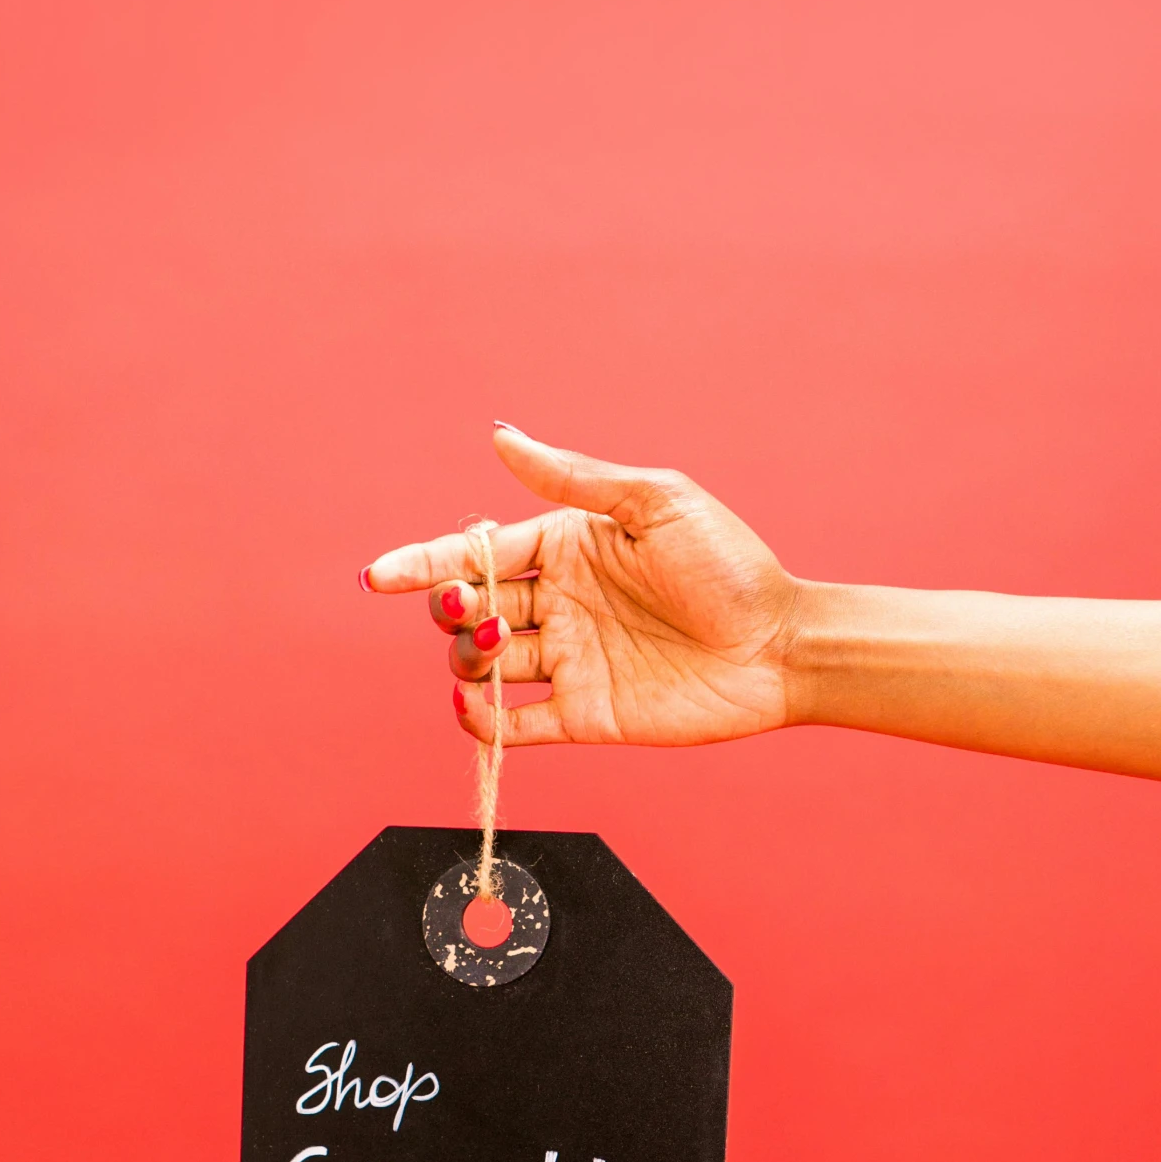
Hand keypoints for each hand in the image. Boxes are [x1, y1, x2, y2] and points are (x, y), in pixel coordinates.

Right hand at [361, 426, 802, 747]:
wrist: (781, 646)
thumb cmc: (730, 566)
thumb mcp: (654, 503)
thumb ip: (571, 478)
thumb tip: (500, 435)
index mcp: (566, 546)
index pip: (476, 553)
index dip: (423, 563)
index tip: (379, 576)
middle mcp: (558, 603)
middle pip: (468, 610)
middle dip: (450, 609)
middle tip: (471, 608)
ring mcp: (568, 661)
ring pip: (480, 665)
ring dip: (469, 658)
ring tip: (497, 649)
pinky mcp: (584, 714)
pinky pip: (514, 726)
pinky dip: (483, 724)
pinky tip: (475, 710)